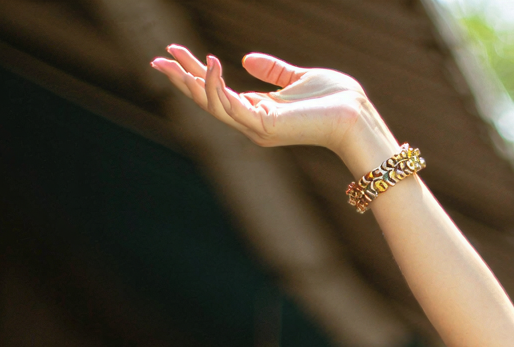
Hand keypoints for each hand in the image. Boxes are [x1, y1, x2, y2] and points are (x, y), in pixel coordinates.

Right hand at [151, 47, 390, 165]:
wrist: (357, 116)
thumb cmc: (336, 99)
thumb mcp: (297, 78)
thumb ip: (272, 71)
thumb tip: (247, 59)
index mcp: (260, 112)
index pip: (218, 92)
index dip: (196, 72)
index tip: (175, 51)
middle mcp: (254, 123)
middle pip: (207, 101)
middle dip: (181, 80)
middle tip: (156, 59)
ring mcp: (257, 128)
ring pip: (212, 106)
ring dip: (190, 83)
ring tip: (173, 59)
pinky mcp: (264, 126)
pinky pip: (231, 106)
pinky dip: (217, 85)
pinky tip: (211, 64)